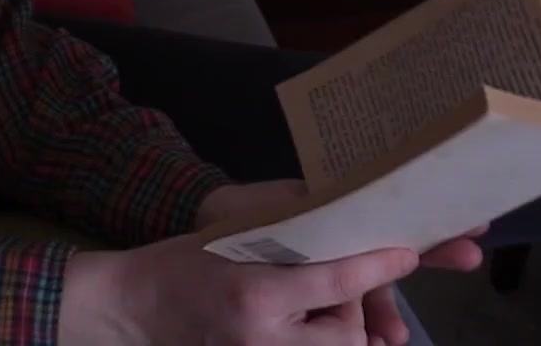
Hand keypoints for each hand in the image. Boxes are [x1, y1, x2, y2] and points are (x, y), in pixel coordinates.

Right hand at [57, 232, 418, 345]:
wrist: (134, 308)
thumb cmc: (183, 260)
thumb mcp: (235, 230)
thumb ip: (291, 224)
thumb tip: (343, 208)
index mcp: (258, 295)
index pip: (336, 282)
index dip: (377, 266)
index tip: (407, 254)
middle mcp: (264, 340)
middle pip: (347, 335)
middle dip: (352, 311)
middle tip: (335, 288)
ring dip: (338, 332)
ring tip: (313, 310)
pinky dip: (322, 343)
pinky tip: (310, 327)